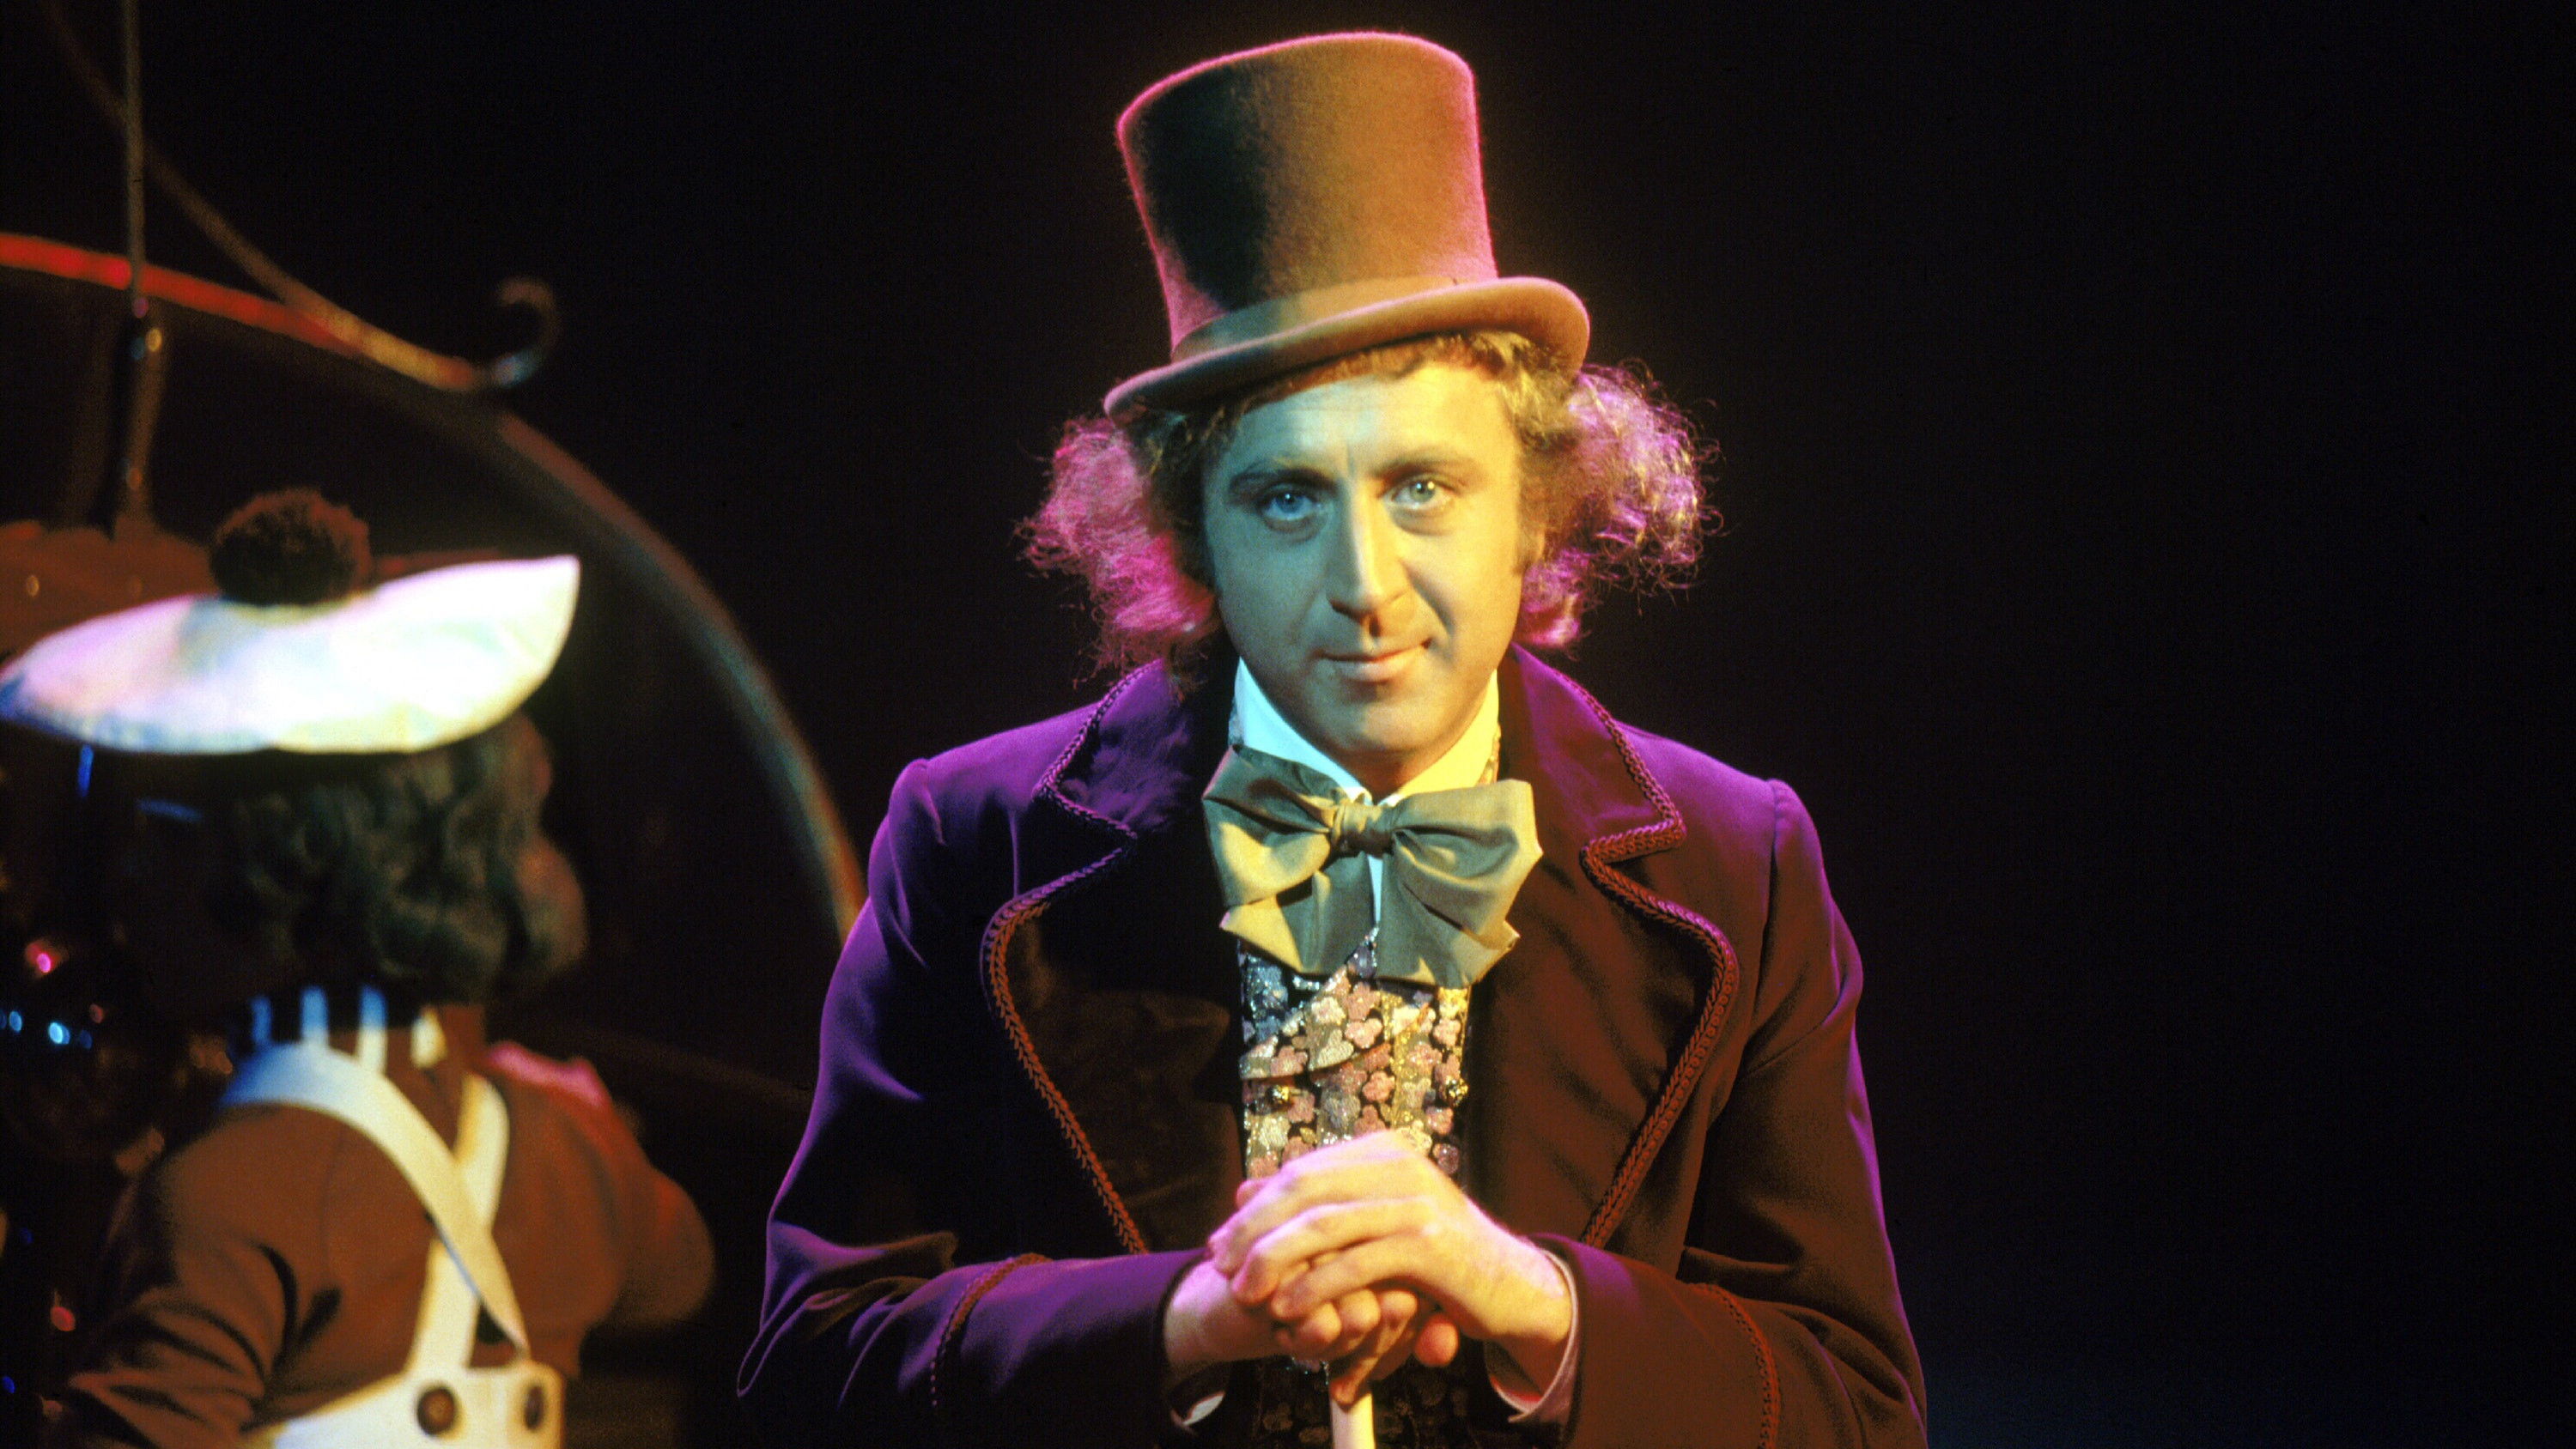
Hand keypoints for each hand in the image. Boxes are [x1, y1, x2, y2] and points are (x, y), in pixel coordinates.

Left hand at [1207, 1133, 1572, 1395]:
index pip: (1302, 1171)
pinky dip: (1315, 1286)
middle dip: (1254, 1229)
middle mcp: (1400, 1165)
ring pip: (1324, 1225)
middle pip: (1304, 1190)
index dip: (1255, 1207)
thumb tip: (1246, 1186)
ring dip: (1274, 1260)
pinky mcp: (1429, 1244)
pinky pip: (1355, 1263)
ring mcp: (1417, 1201)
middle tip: (1219, 1264)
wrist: (1510, 1284)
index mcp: (1384, 1150)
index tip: (1220, 1242)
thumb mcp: (1374, 1220)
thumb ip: (1320, 1202)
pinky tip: (1287, 1308)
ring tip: (1243, 1291)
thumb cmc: (1434, 1257)